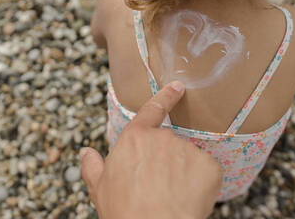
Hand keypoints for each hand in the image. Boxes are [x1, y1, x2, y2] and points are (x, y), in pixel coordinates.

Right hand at [80, 81, 222, 218]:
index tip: (178, 87)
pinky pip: (207, 172)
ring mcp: (187, 150)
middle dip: (167, 162)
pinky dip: (202, 184)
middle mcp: (162, 138)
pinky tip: (189, 199)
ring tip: (172, 196)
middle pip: (169, 144)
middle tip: (158, 186)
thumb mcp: (99, 188)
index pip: (152, 109)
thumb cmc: (124, 211)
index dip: (166, 96)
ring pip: (189, 159)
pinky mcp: (209, 166)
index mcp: (135, 138)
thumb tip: (86, 153)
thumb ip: (92, 166)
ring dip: (184, 173)